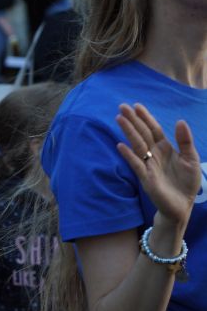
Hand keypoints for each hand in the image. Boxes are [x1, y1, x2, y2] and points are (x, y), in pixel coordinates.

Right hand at [116, 103, 200, 226]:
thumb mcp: (191, 159)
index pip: (154, 130)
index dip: (146, 118)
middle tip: (122, 107)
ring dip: (128, 132)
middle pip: (142, 133)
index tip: (137, 106)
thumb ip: (185, 141)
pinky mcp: (145, 177)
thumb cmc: (186, 182)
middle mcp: (154, 154)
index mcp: (166, 148)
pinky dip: (128, 154)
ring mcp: (148, 164)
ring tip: (119, 119)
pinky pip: (136, 163)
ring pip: (137, 144)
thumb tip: (179, 121)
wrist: (182, 205)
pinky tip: (121, 145)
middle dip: (133, 120)